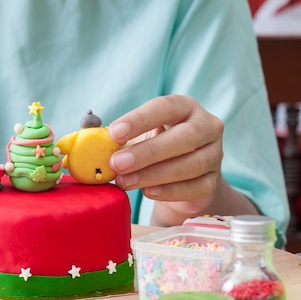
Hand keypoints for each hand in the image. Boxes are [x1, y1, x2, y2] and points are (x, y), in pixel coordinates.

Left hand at [108, 95, 223, 216]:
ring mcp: (214, 156)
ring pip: (191, 164)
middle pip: (184, 137)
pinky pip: (196, 188)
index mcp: (184, 107)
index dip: (140, 119)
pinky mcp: (213, 183)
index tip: (114, 134)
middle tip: (117, 163)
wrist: (181, 179)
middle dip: (147, 151)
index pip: (165, 107)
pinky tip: (148, 192)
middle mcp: (206, 127)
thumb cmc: (153, 148)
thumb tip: (86, 134)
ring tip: (125, 181)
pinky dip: (170, 191)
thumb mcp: (136, 136)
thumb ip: (114, 134)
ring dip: (153, 174)